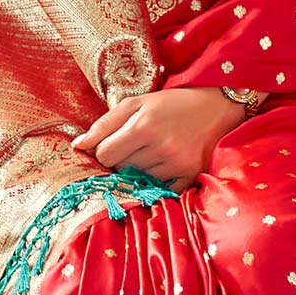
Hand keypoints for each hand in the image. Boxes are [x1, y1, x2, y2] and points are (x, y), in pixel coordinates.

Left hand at [70, 86, 247, 191]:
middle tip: (139, 144)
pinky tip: (165, 164)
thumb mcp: (136, 103)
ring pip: (138, 180)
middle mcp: (162, 148)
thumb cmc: (172, 103)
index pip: (104, 155)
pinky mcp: (190, 176)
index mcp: (144, 126)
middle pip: (120, 169)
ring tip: (155, 151)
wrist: (218, 107)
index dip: (106, 149)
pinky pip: (160, 190)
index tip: (117, 142)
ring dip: (141, 169)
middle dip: (123, 159)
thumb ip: (104, 124)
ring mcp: (178, 165)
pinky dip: (157, 181)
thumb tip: (77, 146)